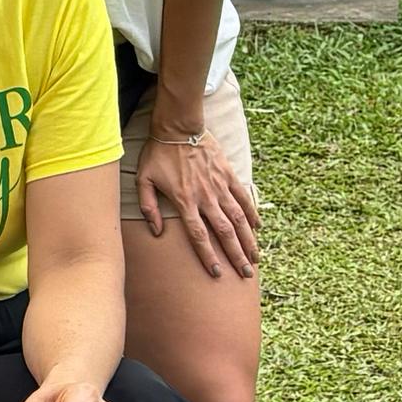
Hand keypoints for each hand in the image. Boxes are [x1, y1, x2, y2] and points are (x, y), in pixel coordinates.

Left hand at [135, 121, 260, 281]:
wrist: (178, 126)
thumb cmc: (157, 154)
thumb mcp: (143, 180)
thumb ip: (148, 207)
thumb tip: (156, 232)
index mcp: (184, 201)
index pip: (198, 235)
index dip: (208, 256)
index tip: (217, 273)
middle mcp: (205, 197)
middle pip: (223, 232)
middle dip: (236, 256)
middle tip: (245, 274)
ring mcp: (219, 186)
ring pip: (238, 218)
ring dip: (248, 240)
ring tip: (256, 258)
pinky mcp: (228, 174)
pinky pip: (243, 197)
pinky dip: (252, 213)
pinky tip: (258, 228)